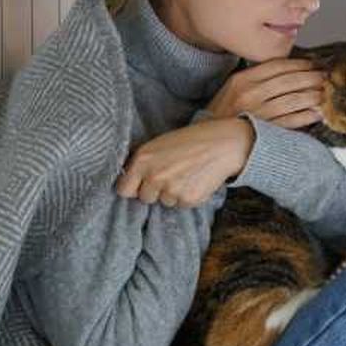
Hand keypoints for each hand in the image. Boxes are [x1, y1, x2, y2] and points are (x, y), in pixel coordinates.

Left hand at [116, 117, 252, 206]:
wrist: (222, 144)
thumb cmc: (190, 141)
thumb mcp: (159, 144)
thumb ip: (142, 162)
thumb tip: (128, 180)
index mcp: (142, 159)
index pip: (123, 190)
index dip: (132, 187)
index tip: (139, 185)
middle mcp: (154, 176)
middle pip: (144, 198)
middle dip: (154, 190)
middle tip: (171, 174)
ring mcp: (170, 190)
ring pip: (164, 202)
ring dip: (172, 193)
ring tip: (186, 174)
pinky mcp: (187, 199)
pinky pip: (180, 205)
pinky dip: (187, 196)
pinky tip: (195, 180)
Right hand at [204, 57, 326, 128]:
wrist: (211, 144)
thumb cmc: (222, 117)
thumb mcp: (232, 90)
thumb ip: (254, 79)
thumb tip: (286, 72)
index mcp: (242, 80)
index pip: (277, 65)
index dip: (299, 63)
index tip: (313, 63)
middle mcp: (251, 94)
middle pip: (289, 80)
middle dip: (311, 77)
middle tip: (325, 77)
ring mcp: (259, 113)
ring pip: (294, 99)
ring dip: (313, 95)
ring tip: (324, 93)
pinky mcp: (267, 131)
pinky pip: (293, 120)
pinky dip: (308, 115)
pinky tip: (318, 112)